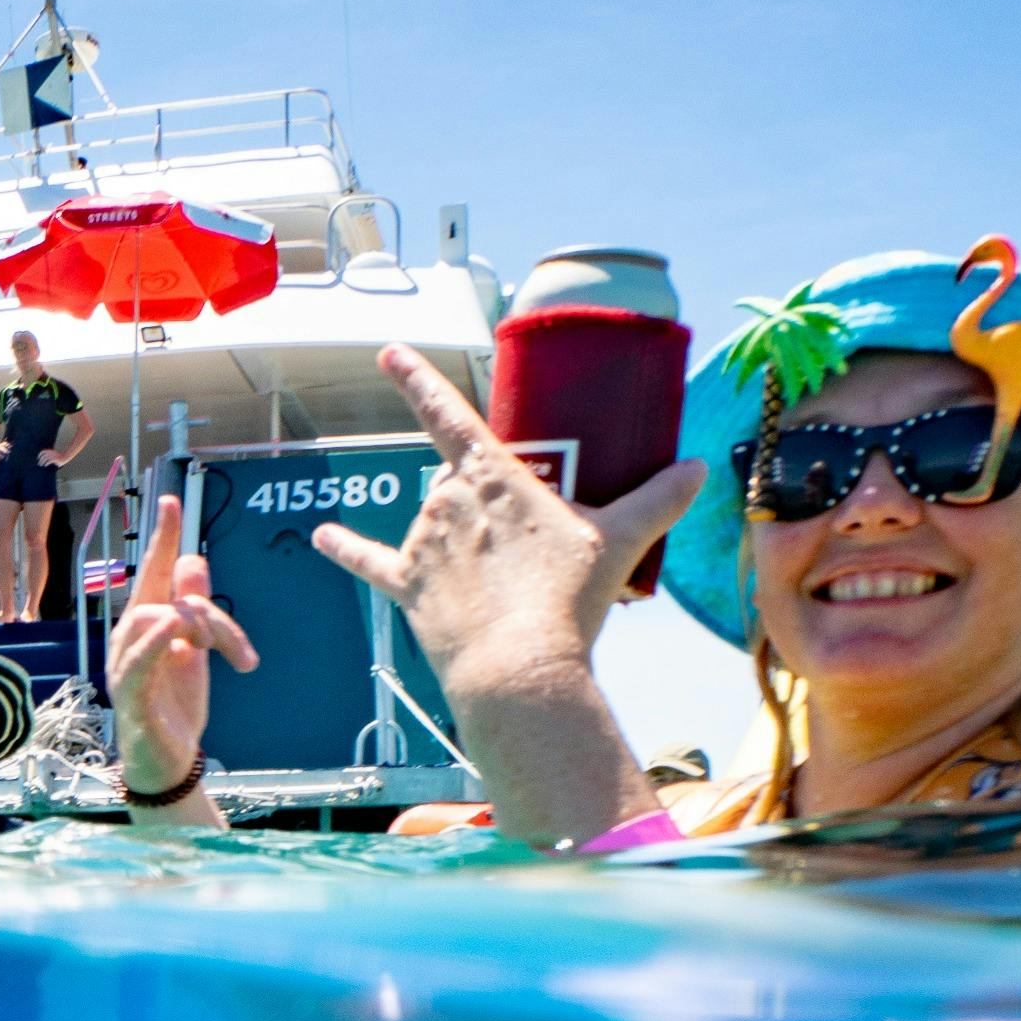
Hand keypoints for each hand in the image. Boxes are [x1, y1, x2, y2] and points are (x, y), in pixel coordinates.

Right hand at [104, 493, 254, 796]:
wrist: (168, 763)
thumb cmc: (175, 706)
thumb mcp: (194, 651)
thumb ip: (194, 609)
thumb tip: (195, 561)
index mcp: (147, 627)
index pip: (153, 574)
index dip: (163, 539)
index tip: (171, 502)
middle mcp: (130, 641)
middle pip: (164, 599)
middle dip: (209, 616)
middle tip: (242, 654)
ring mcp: (125, 668)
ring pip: (151, 621)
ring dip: (192, 628)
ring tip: (214, 652)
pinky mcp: (131, 698)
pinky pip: (137, 663)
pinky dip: (153, 644)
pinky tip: (171, 631)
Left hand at [310, 346, 703, 715]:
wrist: (521, 669)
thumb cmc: (567, 601)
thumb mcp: (620, 541)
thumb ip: (657, 500)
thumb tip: (699, 470)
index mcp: (491, 476)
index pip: (446, 413)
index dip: (415, 379)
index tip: (390, 352)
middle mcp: (446, 500)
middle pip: (456, 484)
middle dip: (484, 506)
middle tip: (526, 549)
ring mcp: (423, 544)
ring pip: (433, 524)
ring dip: (458, 540)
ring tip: (504, 584)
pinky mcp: (407, 586)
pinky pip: (369, 562)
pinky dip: (344, 549)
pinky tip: (321, 536)